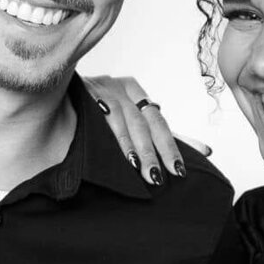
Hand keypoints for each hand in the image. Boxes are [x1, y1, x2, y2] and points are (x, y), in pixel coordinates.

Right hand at [81, 75, 206, 183]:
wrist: (57, 94)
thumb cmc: (98, 111)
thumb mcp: (132, 120)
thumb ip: (164, 136)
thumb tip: (206, 151)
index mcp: (136, 90)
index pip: (159, 122)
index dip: (171, 147)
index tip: (180, 171)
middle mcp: (123, 86)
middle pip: (146, 122)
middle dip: (155, 151)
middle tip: (160, 177)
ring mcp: (104, 87)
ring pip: (127, 121)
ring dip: (135, 148)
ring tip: (143, 171)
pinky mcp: (85, 92)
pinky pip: (103, 117)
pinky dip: (114, 136)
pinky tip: (121, 153)